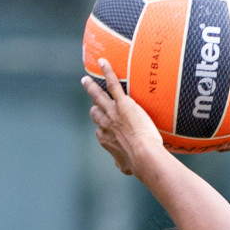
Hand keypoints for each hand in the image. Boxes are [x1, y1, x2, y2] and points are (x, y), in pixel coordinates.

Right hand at [82, 59, 166, 176]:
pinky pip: (113, 84)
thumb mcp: (126, 167)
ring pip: (98, 96)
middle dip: (93, 106)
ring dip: (92, 87)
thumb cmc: (137, 164)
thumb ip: (122, 163)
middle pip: (95, 112)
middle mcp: (105, 124)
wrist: (142, 155)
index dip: (102, 127)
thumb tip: (124, 167)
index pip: (100, 130)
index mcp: (105, 139)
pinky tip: (103, 62)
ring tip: (86, 79)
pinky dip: (107, 72)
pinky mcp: (123, 104)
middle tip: (89, 100)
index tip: (105, 126)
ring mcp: (113, 112)